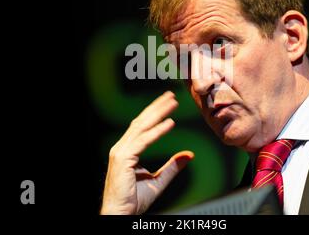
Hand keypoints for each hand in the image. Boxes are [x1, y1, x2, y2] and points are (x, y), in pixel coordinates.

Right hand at [100, 91, 193, 214]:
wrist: (120, 213)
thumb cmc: (133, 200)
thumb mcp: (159, 180)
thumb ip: (172, 166)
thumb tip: (189, 155)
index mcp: (127, 150)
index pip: (142, 126)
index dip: (155, 113)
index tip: (168, 102)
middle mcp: (122, 147)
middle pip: (141, 122)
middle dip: (157, 107)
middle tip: (171, 95)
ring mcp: (121, 152)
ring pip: (141, 127)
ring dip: (158, 113)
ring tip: (172, 103)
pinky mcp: (123, 158)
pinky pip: (143, 141)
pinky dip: (157, 131)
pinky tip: (169, 123)